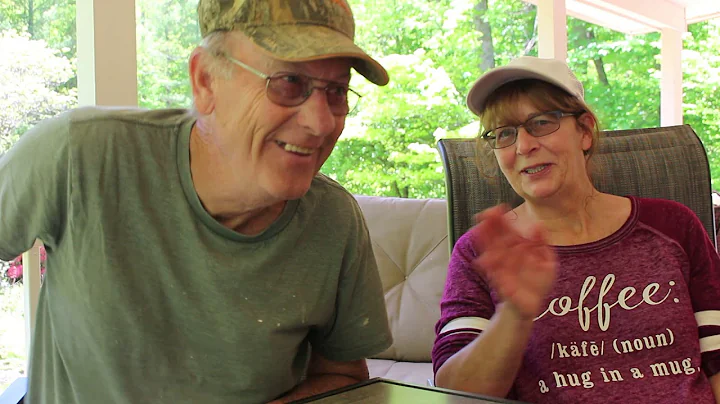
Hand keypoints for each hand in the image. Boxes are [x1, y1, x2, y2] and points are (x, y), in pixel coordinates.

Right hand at [470, 205, 556, 319]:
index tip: (499, 208)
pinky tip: (481, 260)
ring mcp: (501, 267)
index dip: (503, 220)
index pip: (508, 230)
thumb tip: (537, 224)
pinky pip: (492, 272)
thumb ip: (541, 243)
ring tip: (478, 229)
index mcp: (518, 247)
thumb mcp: (546, 260)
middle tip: (486, 214)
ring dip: (484, 241)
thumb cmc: (538, 281)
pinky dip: (487, 266)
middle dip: (491, 226)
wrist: (532, 304)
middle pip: (497, 237)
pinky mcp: (499, 281)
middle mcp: (507, 254)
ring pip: (491, 251)